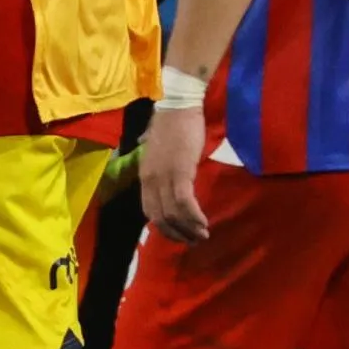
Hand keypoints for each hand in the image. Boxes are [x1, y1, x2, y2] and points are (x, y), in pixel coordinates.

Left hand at [139, 105, 207, 242]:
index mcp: (144, 177)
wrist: (179, 108)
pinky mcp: (180, 172)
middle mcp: (150, 180)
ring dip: (189, 228)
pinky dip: (194, 216)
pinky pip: (184, 203)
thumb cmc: (173, 128)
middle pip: (159, 218)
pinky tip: (203, 222)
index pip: (149, 211)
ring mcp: (163, 177)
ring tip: (202, 235)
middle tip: (193, 240)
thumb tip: (161, 177)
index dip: (164, 228)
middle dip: (177, 233)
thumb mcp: (159, 153)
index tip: (179, 235)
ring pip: (172, 213)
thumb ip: (158, 168)